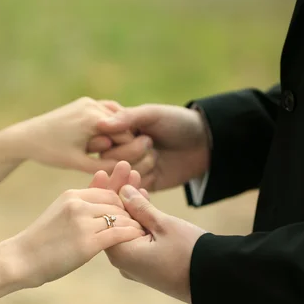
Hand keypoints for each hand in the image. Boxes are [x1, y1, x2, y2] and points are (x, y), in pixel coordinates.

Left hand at [6, 97, 134, 173]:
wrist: (26, 137)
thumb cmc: (51, 152)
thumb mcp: (79, 164)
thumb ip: (105, 166)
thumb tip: (130, 168)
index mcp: (93, 119)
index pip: (126, 135)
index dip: (130, 151)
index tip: (129, 164)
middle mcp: (93, 105)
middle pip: (124, 125)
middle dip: (125, 142)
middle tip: (126, 159)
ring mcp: (88, 101)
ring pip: (117, 118)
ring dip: (119, 133)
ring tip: (116, 151)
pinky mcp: (83, 103)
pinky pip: (106, 113)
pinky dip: (110, 125)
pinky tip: (108, 140)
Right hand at [10, 188, 144, 287]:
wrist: (22, 259)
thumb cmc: (42, 239)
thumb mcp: (60, 212)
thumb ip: (82, 204)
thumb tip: (102, 194)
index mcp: (72, 195)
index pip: (108, 193)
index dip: (122, 203)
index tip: (129, 215)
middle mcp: (78, 205)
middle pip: (116, 204)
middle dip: (130, 214)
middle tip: (141, 224)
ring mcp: (82, 223)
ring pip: (120, 218)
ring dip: (133, 225)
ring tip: (141, 233)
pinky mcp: (87, 243)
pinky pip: (119, 234)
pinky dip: (131, 235)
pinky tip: (136, 240)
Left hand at [91, 161, 204, 302]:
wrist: (214, 279)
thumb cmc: (189, 253)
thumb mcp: (164, 225)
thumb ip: (140, 208)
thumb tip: (123, 191)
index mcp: (121, 252)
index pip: (106, 216)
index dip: (108, 191)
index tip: (108, 170)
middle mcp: (123, 261)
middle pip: (114, 220)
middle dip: (120, 194)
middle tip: (123, 168)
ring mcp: (135, 264)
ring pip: (127, 227)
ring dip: (132, 205)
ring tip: (135, 177)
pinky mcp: (148, 264)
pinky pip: (138, 237)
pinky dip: (141, 220)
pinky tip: (143, 199)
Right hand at [96, 104, 210, 190]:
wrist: (204, 143)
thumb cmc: (177, 122)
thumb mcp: (152, 114)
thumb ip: (127, 118)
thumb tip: (99, 123)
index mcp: (116, 132)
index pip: (101, 141)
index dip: (118, 139)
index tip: (136, 132)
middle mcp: (117, 151)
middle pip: (109, 161)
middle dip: (132, 152)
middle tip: (150, 142)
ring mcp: (129, 170)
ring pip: (121, 175)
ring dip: (142, 165)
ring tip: (156, 155)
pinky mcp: (141, 185)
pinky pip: (134, 189)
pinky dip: (146, 179)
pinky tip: (157, 170)